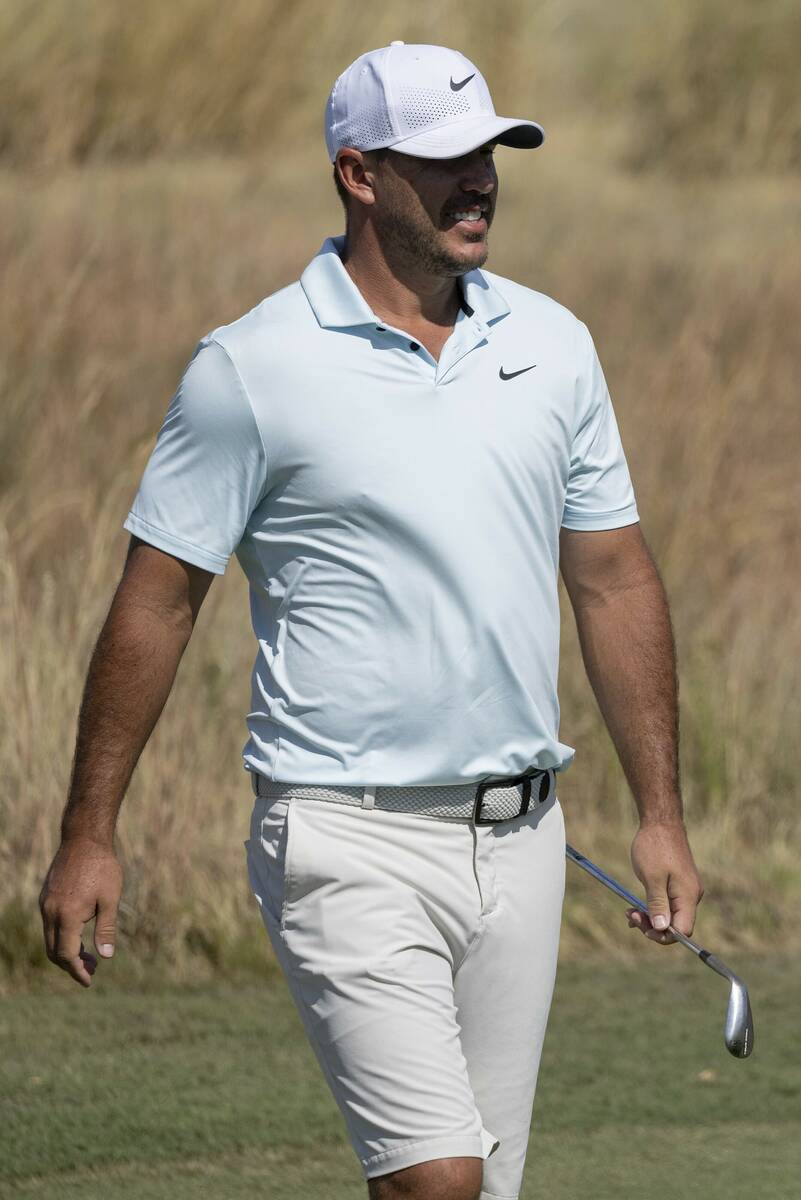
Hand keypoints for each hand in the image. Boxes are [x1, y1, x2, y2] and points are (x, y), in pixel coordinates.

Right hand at [39, 838, 122, 986]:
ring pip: (49, 939)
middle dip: (71, 965)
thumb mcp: (110, 898)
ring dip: (66, 951)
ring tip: (89, 954)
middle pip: (54, 951)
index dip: (78, 971)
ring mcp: (45, 904)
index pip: (67, 955)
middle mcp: (50, 912)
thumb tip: (106, 957)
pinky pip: (49, 925)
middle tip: (92, 969)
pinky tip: (79, 934)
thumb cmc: (102, 867)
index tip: (89, 980)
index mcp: (67, 915)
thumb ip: (106, 929)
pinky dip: (61, 936)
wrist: (84, 838)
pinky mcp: (45, 896)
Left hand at [627, 819, 703, 944]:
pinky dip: (654, 907)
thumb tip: (662, 929)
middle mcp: (691, 896)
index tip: (642, 927)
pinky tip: (637, 906)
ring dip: (651, 917)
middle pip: (676, 925)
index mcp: (688, 896)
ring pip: (671, 915)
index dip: (663, 935)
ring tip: (629, 911)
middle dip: (653, 926)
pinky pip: (669, 903)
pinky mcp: (679, 884)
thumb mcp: (652, 877)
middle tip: (630, 915)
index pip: (682, 930)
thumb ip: (658, 904)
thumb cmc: (654, 847)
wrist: (661, 822)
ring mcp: (686, 889)